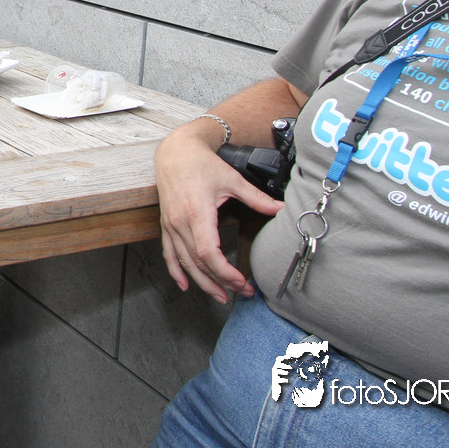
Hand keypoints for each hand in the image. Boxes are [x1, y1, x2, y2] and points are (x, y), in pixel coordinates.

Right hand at [155, 124, 283, 301]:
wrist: (175, 151)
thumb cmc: (201, 163)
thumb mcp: (232, 179)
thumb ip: (257, 198)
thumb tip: (281, 209)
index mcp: (197, 212)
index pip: (208, 253)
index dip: (224, 272)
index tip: (241, 281)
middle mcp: (181, 222)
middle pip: (198, 263)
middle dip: (220, 282)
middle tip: (242, 292)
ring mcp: (171, 225)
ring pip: (185, 263)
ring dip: (202, 283)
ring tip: (220, 296)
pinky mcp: (166, 225)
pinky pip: (169, 254)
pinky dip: (176, 271)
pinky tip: (186, 285)